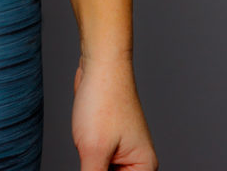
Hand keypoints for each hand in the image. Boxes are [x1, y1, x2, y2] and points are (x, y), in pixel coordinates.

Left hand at [71, 55, 157, 170]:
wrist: (100, 65)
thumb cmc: (103, 102)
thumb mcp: (93, 150)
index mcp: (144, 168)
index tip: (92, 167)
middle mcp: (137, 163)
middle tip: (88, 158)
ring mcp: (121, 153)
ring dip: (91, 168)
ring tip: (87, 147)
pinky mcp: (107, 143)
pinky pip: (98, 164)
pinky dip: (88, 165)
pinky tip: (82, 154)